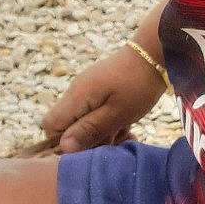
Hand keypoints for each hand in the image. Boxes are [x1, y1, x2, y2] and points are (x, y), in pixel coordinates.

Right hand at [40, 44, 167, 153]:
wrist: (154, 54)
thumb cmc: (137, 85)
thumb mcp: (116, 114)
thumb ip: (89, 130)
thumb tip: (63, 147)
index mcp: (76, 98)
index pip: (50, 125)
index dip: (62, 142)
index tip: (87, 148)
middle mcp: (76, 93)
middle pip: (68, 126)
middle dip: (89, 140)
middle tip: (115, 141)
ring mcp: (88, 90)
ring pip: (84, 121)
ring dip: (103, 133)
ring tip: (126, 133)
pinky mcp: (99, 90)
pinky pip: (95, 113)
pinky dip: (108, 123)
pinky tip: (126, 126)